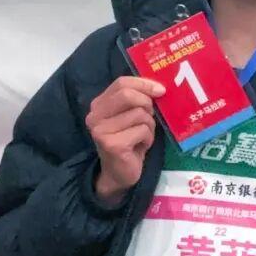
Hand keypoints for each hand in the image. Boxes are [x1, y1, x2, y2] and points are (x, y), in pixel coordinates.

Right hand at [85, 76, 164, 202]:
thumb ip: (138, 100)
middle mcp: (95, 116)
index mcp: (99, 104)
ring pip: (139, 114)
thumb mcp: (132, 116)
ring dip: (149, 126)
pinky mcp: (112, 145)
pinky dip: (148, 138)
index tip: (160, 90)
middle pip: (127, 95)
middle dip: (146, 104)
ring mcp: (101, 131)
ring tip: (143, 136)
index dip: (143, 83)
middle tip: (151, 116)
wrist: (118, 173)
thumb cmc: (129, 141)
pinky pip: (142, 131)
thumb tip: (160, 88)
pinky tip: (141, 146)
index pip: (121, 83)